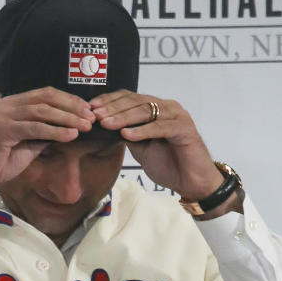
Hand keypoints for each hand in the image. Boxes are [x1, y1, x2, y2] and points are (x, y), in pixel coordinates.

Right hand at [0, 85, 94, 197]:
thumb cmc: (0, 162)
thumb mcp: (27, 143)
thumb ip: (44, 132)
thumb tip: (70, 127)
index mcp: (11, 103)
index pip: (45, 94)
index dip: (69, 99)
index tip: (87, 109)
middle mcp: (6, 105)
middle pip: (46, 98)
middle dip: (72, 107)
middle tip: (91, 117)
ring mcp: (2, 115)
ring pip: (42, 111)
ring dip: (67, 118)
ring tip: (85, 127)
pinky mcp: (1, 130)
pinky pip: (34, 128)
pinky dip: (55, 131)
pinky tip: (70, 136)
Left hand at [90, 90, 223, 200]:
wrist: (190, 182)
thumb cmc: (166, 164)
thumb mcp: (139, 147)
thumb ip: (125, 133)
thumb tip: (102, 124)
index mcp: (155, 108)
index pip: (129, 97)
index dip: (109, 101)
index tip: (90, 108)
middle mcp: (167, 107)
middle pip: (135, 101)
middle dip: (113, 108)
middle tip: (95, 115)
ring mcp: (177, 116)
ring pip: (146, 111)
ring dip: (124, 117)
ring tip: (106, 124)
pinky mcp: (185, 129)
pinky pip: (160, 127)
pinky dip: (142, 130)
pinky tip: (127, 134)